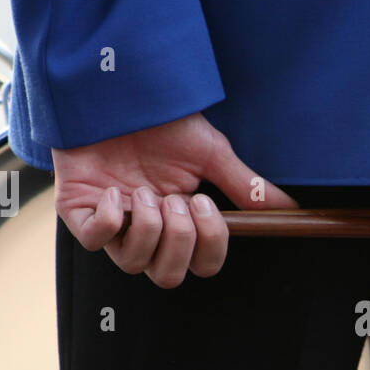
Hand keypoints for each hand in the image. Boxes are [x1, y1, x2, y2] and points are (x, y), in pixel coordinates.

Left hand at [51, 112, 297, 285]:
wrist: (119, 92)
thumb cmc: (162, 122)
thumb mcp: (211, 152)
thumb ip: (245, 185)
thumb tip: (290, 207)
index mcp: (183, 223)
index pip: (203, 265)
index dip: (209, 246)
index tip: (205, 204)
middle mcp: (149, 232)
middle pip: (168, 277)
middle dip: (178, 241)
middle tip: (176, 200)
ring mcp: (113, 226)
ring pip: (134, 264)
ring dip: (148, 227)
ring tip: (145, 191)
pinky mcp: (79, 214)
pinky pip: (95, 240)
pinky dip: (111, 218)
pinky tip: (115, 191)